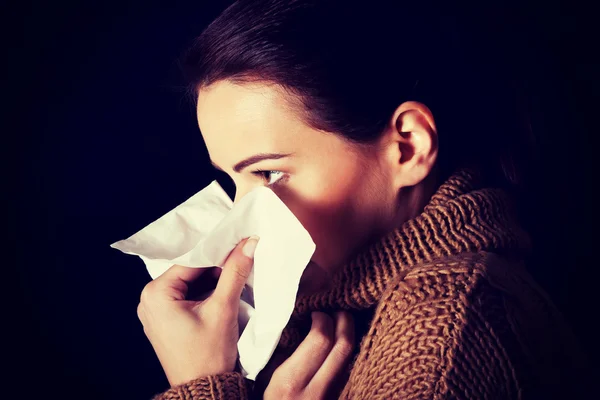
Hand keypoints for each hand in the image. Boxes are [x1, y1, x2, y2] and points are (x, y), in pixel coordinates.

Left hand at [137, 236, 258, 385]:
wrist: (205, 390)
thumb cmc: (208, 355)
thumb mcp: (223, 308)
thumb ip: (235, 273)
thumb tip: (248, 244)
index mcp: (156, 293)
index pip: (191, 261)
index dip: (218, 253)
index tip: (240, 245)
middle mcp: (150, 300)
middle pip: (190, 272)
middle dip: (216, 267)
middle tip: (241, 261)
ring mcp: (157, 312)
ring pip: (190, 284)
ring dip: (213, 280)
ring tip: (237, 276)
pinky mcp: (166, 321)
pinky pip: (187, 297)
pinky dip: (206, 293)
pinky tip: (225, 292)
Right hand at [262, 311, 354, 399]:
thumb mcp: (265, 379)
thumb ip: (282, 353)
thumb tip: (299, 325)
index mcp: (291, 382)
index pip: (320, 340)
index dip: (322, 319)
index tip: (316, 313)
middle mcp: (315, 391)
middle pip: (343, 346)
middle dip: (344, 321)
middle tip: (336, 310)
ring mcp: (331, 398)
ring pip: (351, 359)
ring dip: (349, 336)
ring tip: (340, 323)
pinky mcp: (340, 399)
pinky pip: (349, 371)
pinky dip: (346, 353)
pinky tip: (339, 344)